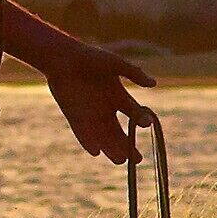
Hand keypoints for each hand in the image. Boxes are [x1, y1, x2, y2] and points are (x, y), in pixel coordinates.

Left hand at [43, 43, 158, 165]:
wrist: (63, 58)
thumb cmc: (89, 57)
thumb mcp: (114, 63)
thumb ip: (133, 73)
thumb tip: (153, 83)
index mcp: (118, 96)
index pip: (134, 113)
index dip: (141, 119)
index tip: (146, 124)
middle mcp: (106, 109)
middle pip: (120, 133)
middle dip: (128, 146)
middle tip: (137, 159)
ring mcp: (91, 115)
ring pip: (104, 137)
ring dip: (111, 149)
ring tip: (120, 161)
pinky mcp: (74, 117)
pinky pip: (83, 134)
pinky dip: (88, 142)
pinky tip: (96, 152)